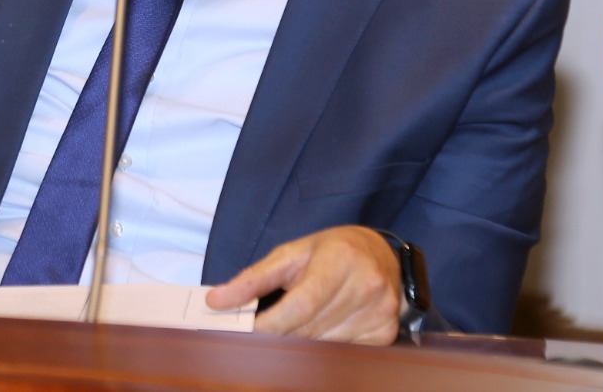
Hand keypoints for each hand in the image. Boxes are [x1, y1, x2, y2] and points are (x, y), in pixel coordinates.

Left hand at [206, 226, 402, 343]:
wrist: (380, 255)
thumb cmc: (330, 251)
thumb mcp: (291, 254)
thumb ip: (253, 279)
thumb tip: (216, 300)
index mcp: (340, 259)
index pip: (301, 304)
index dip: (272, 324)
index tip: (249, 331)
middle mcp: (366, 285)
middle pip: (311, 328)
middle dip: (284, 332)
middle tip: (267, 329)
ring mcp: (380, 311)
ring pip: (325, 345)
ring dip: (305, 340)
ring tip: (300, 322)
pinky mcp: (386, 332)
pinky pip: (345, 352)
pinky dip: (327, 345)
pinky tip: (326, 326)